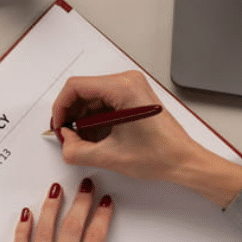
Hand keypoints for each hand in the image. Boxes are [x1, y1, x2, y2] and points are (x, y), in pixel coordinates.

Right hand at [52, 71, 199, 181]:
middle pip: (84, 90)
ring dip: (83, 119)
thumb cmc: (160, 154)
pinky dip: (95, 119)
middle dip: (72, 115)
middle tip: (68, 137)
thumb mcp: (110, 156)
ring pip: (93, 97)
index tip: (58, 126)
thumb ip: (77, 150)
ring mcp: (132, 87)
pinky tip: (96, 137)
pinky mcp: (133, 96)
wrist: (183, 160)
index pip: (76, 87)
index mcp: (123, 88)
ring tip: (83, 141)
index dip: (61, 107)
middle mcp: (128, 81)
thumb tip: (65, 141)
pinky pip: (104, 102)